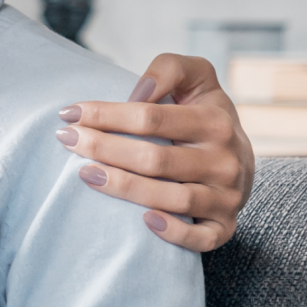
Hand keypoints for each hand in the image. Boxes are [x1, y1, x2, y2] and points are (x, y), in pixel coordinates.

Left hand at [55, 53, 255, 251]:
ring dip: (124, 188)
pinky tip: (143, 221)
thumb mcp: (197, 78)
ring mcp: (227, 196)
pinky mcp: (226, 226)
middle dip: (104, 148)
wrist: (240, 157)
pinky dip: (175, 232)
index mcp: (216, 121)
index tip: (69, 113)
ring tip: (84, 173)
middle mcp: (226, 161)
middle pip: (155, 159)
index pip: (151, 117)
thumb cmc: (203, 114)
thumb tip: (139, 92)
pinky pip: (203, 238)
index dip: (105, 114)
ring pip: (174, 198)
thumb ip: (171, 68)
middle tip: (66, 140)